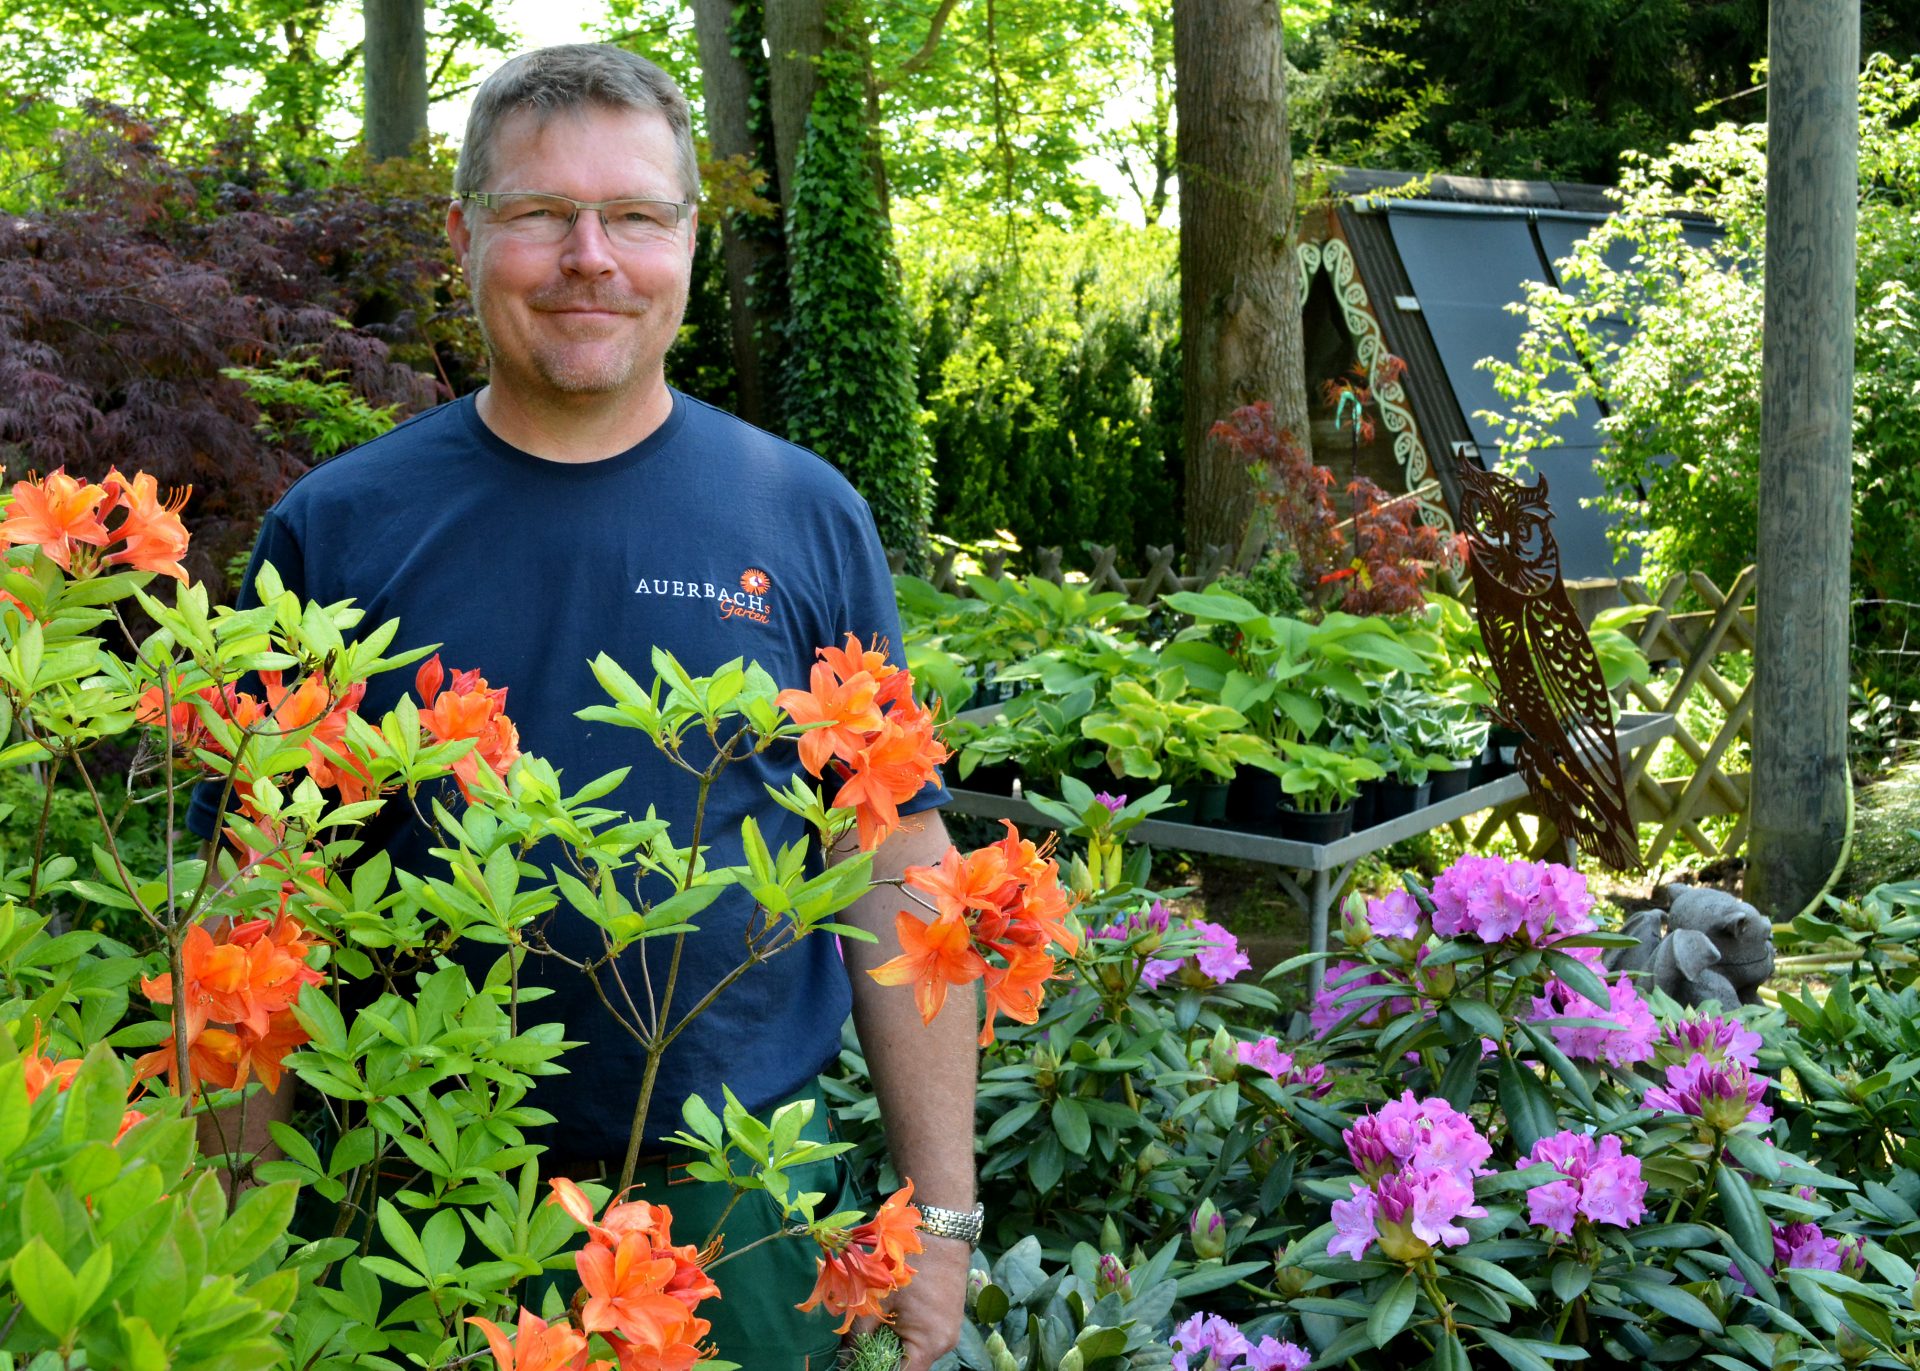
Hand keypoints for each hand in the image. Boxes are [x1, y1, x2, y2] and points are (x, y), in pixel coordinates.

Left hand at [852, 1234, 970, 1370]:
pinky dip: (908, 1334)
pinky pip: (925, 1338)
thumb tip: (843, 1361)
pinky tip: (894, 1318)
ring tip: (877, 1328)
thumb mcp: (877, 1299)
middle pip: (910, 1366)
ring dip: (896, 1346)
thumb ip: (858, 1335)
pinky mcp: (949, 1320)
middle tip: (861, 1347)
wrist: (940, 1231)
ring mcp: (950, 1332)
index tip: (859, 1364)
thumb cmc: (905, 1264)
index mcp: (929, 1344)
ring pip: (917, 1352)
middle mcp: (945, 1344)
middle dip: (884, 1359)